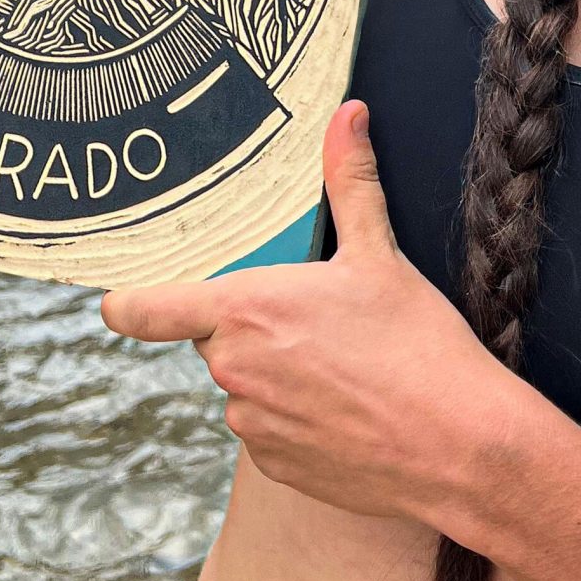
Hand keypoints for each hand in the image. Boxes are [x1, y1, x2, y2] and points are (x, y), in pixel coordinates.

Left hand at [100, 103, 517, 527]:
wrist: (458, 444)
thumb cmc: (417, 344)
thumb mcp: (380, 255)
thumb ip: (350, 182)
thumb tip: (348, 113)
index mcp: (245, 311)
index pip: (143, 310)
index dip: (127, 303)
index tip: (123, 299)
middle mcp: (232, 371)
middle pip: (218, 340)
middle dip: (255, 329)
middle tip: (320, 323)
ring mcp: (251, 425)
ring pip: (246, 386)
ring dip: (278, 376)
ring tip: (347, 370)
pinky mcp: (275, 467)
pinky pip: (270, 431)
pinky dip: (298, 419)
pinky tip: (350, 411)